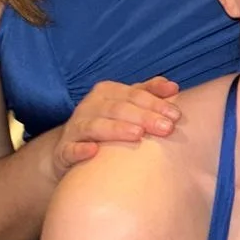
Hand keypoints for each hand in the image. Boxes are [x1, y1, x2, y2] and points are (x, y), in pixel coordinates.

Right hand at [48, 77, 180, 178]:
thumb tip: (173, 87)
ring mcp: (75, 128)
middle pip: (118, 109)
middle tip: (166, 128)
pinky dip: (80, 150)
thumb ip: (148, 93)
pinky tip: (93, 152)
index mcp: (106, 92)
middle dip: (144, 117)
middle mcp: (89, 107)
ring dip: (116, 130)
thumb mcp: (126, 104)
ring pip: (95, 126)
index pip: (134, 95)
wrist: (68, 148)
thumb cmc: (107, 122)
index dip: (155, 103)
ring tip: (137, 135)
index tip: (176, 115)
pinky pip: (70, 149)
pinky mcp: (63, 151)